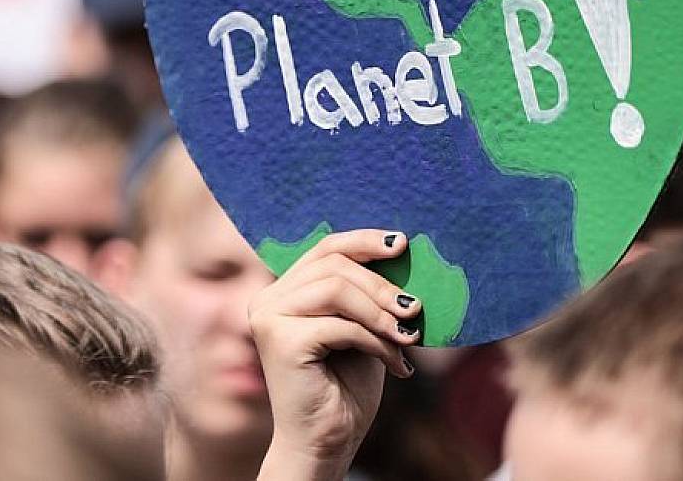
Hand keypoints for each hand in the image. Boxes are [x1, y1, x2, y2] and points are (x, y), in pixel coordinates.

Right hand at [252, 230, 422, 480]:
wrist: (329, 441)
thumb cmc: (347, 386)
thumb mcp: (363, 325)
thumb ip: (367, 291)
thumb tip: (399, 247)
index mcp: (285, 290)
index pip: (326, 247)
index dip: (365, 241)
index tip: (403, 245)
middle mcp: (268, 299)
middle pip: (334, 264)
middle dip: (382, 285)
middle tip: (414, 309)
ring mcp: (269, 318)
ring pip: (336, 289)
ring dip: (381, 313)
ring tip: (409, 337)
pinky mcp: (281, 341)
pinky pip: (341, 325)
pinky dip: (376, 341)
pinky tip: (396, 363)